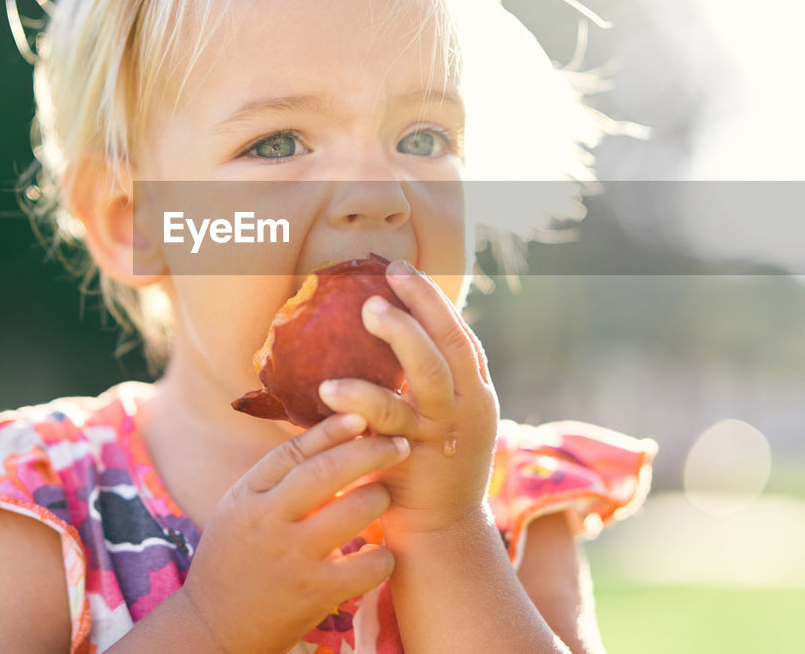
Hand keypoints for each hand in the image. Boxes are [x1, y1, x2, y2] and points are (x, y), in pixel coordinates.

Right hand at [181, 411, 410, 653]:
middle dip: (371, 452)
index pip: (294, 451)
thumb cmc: (232, 561)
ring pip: (355, 511)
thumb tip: (327, 438)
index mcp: (248, 496)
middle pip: (328, 471)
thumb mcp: (238, 510)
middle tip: (400, 445)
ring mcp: (294, 558)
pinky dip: (383, 556)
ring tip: (383, 497)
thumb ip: (275, 479)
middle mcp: (269, 521)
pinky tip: (380, 554)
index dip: (331, 429)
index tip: (362, 415)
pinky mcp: (316, 594)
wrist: (213, 629)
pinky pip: (368, 565)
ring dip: (380, 498)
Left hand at [316, 258, 498, 534]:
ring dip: (402, 337)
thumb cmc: (425, 468)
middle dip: (424, 303)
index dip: (434, 300)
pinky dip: (360, 399)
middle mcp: (470, 406)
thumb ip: (419, 383)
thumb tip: (380, 333)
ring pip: (431, 373)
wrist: (439, 534)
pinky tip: (328, 387)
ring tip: (370, 311)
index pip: (461, 335)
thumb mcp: (436, 419)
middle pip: (454, 342)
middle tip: (390, 276)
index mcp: (475, 391)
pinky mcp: (419, 456)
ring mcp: (447, 430)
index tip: (403, 269)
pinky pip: (388, 420)